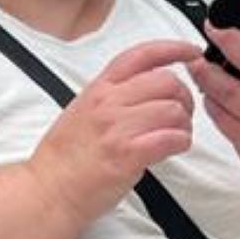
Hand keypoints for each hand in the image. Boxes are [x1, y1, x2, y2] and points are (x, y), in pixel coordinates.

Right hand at [28, 39, 194, 228]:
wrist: (48, 190)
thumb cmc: (64, 158)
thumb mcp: (82, 111)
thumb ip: (112, 96)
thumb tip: (145, 90)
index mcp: (98, 89)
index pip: (142, 55)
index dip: (173, 48)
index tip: (192, 52)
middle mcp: (108, 103)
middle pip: (167, 81)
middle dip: (184, 97)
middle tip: (182, 114)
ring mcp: (117, 128)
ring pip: (174, 110)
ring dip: (184, 124)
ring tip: (176, 136)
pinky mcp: (127, 155)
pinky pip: (171, 138)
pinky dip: (181, 142)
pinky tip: (174, 148)